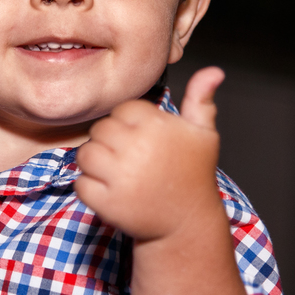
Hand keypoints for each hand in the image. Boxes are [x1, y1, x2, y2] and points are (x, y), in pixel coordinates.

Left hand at [75, 67, 224, 241]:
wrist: (187, 224)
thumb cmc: (194, 174)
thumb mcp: (203, 134)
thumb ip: (201, 99)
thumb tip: (213, 71)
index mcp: (157, 126)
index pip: (121, 110)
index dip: (130, 125)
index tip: (144, 140)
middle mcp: (138, 148)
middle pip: (100, 130)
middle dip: (111, 143)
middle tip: (131, 160)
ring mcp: (121, 178)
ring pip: (86, 154)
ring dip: (96, 164)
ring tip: (119, 174)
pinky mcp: (107, 203)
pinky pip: (80, 183)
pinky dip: (90, 188)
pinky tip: (113, 192)